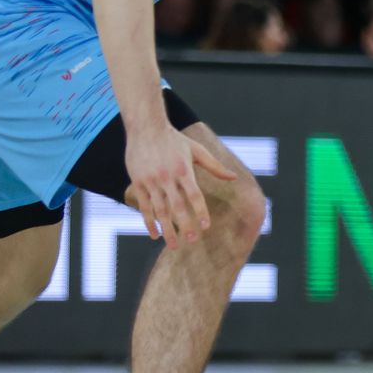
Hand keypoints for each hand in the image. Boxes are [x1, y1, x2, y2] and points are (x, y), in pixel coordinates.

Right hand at [123, 125, 237, 247]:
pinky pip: (144, 206)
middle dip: (185, 226)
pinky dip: (149, 222)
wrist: (145, 126)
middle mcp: (167, 177)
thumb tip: (234, 178)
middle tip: (192, 242)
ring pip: (159, 210)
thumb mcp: (196, 150)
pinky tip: (155, 235)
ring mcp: (151, 181)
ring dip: (166, 229)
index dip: (201, 212)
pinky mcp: (138, 183)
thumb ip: (214, 166)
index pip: (194, 195)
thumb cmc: (174, 139)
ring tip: (173, 245)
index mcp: (184, 170)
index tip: (206, 227)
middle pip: (177, 206)